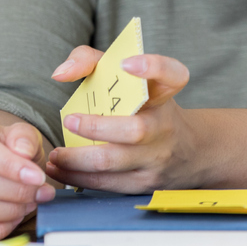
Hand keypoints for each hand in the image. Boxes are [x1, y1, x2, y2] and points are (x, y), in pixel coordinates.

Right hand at [0, 111, 55, 240]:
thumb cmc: (1, 151)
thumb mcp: (17, 135)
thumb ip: (24, 137)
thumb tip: (23, 151)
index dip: (10, 166)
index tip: (38, 178)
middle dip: (15, 192)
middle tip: (38, 194)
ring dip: (7, 212)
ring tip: (26, 206)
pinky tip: (10, 220)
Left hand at [48, 46, 198, 192]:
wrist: (191, 151)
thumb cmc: (144, 107)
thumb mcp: (128, 79)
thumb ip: (91, 61)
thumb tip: (61, 74)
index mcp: (162, 93)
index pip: (170, 74)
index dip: (151, 67)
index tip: (126, 64)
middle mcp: (164, 125)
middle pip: (135, 130)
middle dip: (96, 128)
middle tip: (69, 121)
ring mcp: (157, 157)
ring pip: (113, 161)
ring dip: (76, 159)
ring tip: (55, 154)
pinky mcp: (146, 183)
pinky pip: (108, 184)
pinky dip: (77, 178)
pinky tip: (58, 170)